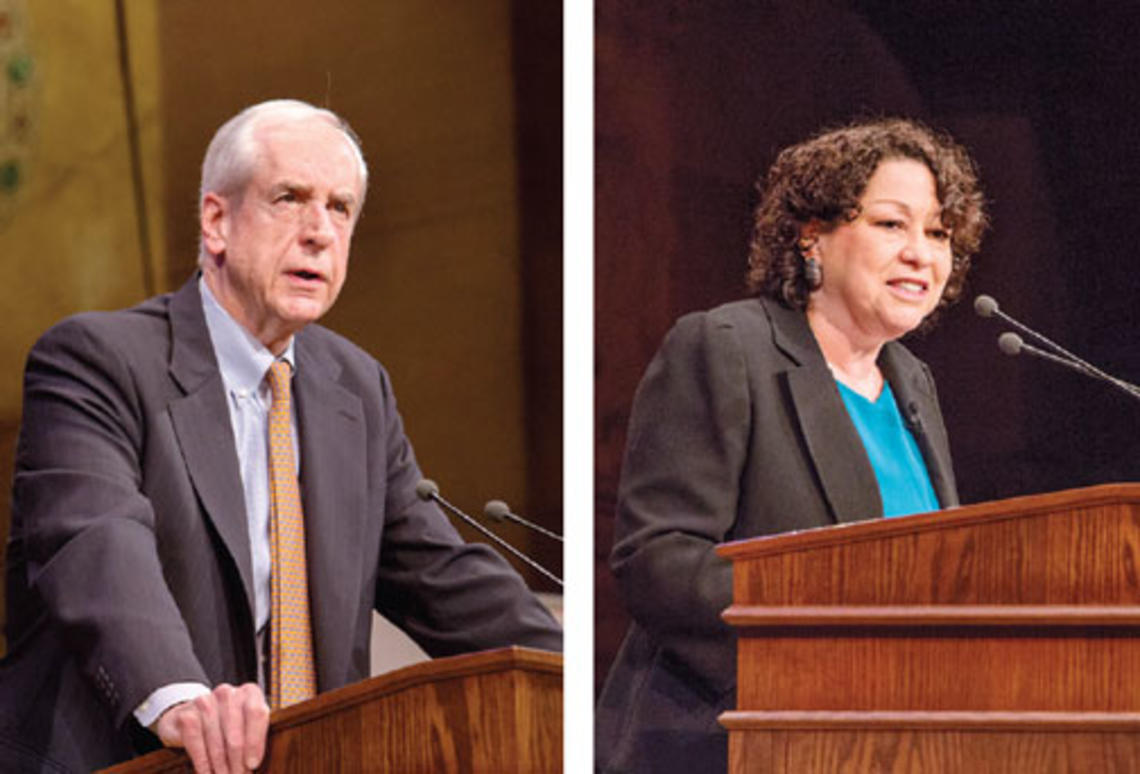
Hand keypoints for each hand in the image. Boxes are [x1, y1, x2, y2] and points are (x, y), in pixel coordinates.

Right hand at [154, 682, 269, 772]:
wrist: (192, 716)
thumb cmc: (228, 724)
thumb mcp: (247, 725)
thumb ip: (255, 737)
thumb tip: (253, 764)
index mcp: (249, 692)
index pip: (256, 713)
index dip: (255, 742)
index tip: (252, 764)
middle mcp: (227, 693)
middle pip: (235, 733)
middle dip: (237, 761)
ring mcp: (205, 701)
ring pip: (216, 741)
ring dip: (220, 765)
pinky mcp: (186, 714)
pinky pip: (196, 742)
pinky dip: (202, 761)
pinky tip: (206, 773)